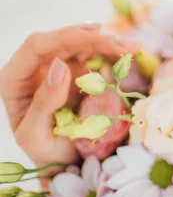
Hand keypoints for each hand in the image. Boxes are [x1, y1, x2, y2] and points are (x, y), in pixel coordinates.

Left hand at [0, 24, 138, 171]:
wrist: (64, 159)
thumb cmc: (44, 150)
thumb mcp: (35, 135)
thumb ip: (43, 103)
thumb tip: (60, 66)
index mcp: (15, 79)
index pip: (36, 46)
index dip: (65, 37)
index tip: (93, 39)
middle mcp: (36, 67)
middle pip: (63, 40)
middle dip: (93, 38)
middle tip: (120, 44)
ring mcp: (60, 66)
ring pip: (82, 43)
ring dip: (108, 41)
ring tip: (132, 47)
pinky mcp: (79, 69)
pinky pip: (96, 53)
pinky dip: (113, 51)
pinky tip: (129, 51)